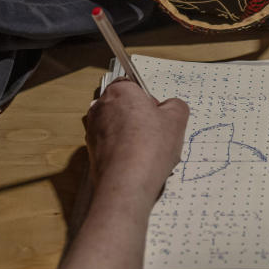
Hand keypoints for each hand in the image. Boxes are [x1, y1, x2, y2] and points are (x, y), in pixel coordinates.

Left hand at [84, 79, 188, 206]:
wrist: (127, 182)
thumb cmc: (150, 146)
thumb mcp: (177, 119)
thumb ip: (176, 106)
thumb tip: (171, 107)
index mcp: (119, 91)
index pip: (133, 86)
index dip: (149, 100)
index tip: (160, 115)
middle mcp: (100, 108)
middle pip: (124, 108)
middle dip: (140, 119)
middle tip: (158, 134)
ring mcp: (93, 131)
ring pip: (118, 128)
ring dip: (132, 137)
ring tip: (150, 153)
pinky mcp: (92, 153)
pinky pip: (112, 147)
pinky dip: (124, 153)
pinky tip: (138, 164)